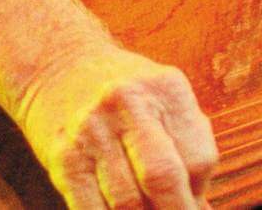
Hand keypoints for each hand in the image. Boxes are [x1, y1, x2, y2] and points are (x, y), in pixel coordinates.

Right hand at [15, 42, 218, 208]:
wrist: (59, 67)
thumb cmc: (126, 93)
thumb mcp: (165, 99)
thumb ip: (189, 145)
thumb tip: (202, 207)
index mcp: (166, 88)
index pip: (198, 158)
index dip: (200, 192)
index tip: (195, 203)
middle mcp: (127, 105)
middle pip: (162, 177)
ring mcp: (91, 131)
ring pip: (126, 202)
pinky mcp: (62, 158)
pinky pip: (90, 209)